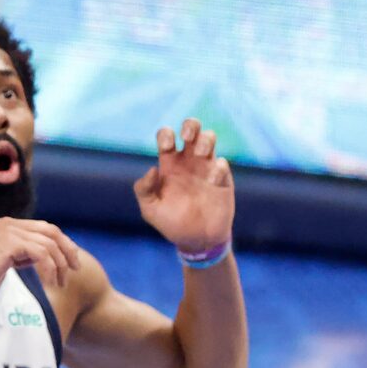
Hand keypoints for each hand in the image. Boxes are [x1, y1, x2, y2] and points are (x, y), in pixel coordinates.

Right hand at [0, 215, 81, 297]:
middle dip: (67, 250)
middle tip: (76, 269)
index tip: (72, 261)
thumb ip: (24, 254)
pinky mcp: (10, 243)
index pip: (45, 229)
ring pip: (49, 244)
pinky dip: (49, 269)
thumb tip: (46, 258)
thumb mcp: (7, 260)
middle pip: (51, 232)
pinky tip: (50, 282)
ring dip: (59, 265)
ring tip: (60, 283)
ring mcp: (10, 231)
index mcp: (10, 225)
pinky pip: (41, 254)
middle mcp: (10, 224)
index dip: (62, 243)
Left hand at [136, 119, 236, 256]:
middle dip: (190, 126)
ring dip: (205, 140)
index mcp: (169, 165)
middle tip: (186, 138)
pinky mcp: (222, 180)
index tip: (166, 147)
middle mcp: (188, 162)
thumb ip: (144, 190)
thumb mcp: (150, 210)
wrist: (196, 241)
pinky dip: (218, 168)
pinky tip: (211, 182)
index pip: (166, 136)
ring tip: (200, 155)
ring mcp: (206, 168)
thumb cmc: (171, 224)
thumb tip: (153, 169)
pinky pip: (222, 164)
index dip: (166, 134)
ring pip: (210, 138)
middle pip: (191, 129)